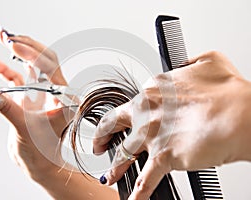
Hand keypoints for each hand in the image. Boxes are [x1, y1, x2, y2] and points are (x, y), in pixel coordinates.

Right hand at [0, 28, 117, 199]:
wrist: (41, 165)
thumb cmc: (42, 152)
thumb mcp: (23, 127)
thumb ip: (5, 107)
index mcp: (63, 97)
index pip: (49, 65)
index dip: (32, 52)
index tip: (14, 45)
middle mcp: (55, 92)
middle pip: (43, 60)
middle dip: (26, 46)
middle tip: (9, 36)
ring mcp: (42, 95)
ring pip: (32, 67)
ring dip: (17, 53)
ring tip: (2, 36)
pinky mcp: (30, 100)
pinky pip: (19, 81)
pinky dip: (6, 71)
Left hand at [93, 51, 250, 199]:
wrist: (240, 115)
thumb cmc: (227, 92)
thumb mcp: (208, 62)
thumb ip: (189, 63)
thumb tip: (184, 67)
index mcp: (154, 91)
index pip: (132, 103)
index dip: (128, 113)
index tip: (127, 120)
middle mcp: (146, 112)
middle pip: (113, 124)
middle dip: (102, 136)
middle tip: (99, 145)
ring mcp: (151, 135)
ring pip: (123, 153)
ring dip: (115, 167)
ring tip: (110, 176)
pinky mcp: (163, 157)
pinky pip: (145, 180)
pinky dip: (138, 193)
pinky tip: (133, 199)